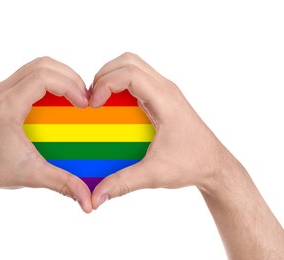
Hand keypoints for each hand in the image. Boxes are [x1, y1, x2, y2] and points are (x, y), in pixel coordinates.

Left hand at [0, 57, 91, 212]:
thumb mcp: (33, 175)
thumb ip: (63, 183)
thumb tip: (89, 200)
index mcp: (8, 105)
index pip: (44, 77)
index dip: (70, 85)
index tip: (84, 103)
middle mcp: (3, 91)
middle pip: (42, 64)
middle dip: (69, 76)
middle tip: (84, 96)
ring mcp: (1, 90)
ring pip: (36, 65)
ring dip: (60, 75)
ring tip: (75, 94)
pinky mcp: (3, 94)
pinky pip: (30, 75)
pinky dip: (50, 80)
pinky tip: (60, 98)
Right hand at [90, 53, 234, 208]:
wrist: (215, 164)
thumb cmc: (191, 165)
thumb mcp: (155, 175)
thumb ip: (123, 183)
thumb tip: (95, 197)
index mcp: (165, 100)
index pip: (130, 73)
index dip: (105, 83)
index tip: (92, 104)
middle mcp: (166, 88)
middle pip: (128, 61)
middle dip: (104, 75)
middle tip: (92, 99)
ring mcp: (165, 90)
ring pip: (133, 64)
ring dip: (111, 76)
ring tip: (99, 99)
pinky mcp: (163, 96)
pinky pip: (137, 78)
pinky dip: (120, 83)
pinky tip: (112, 104)